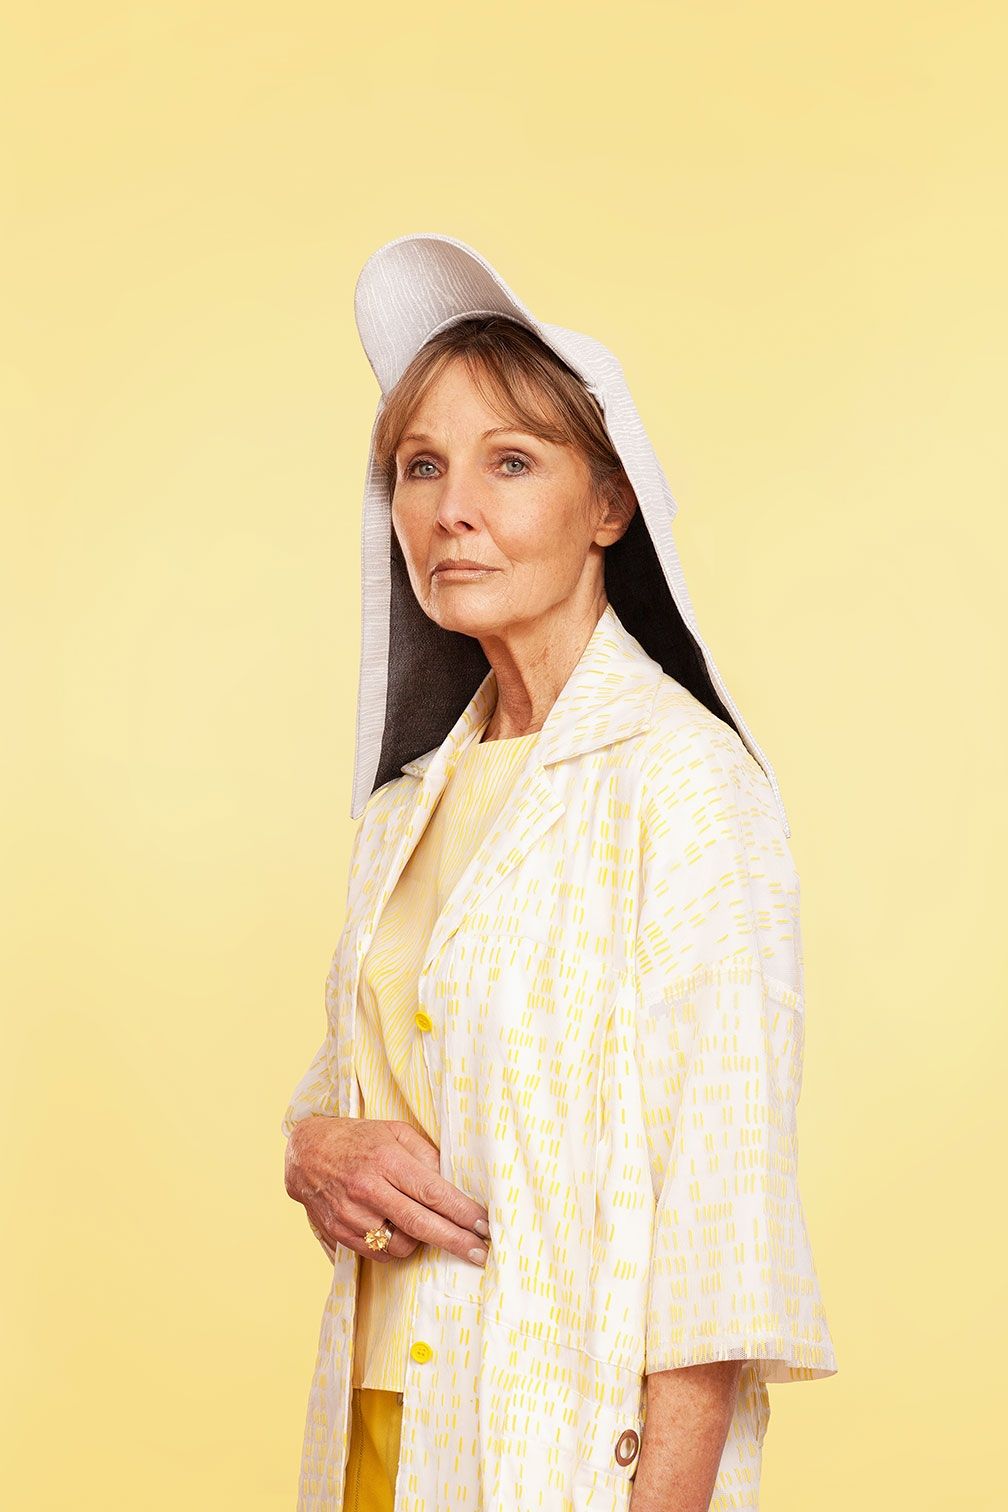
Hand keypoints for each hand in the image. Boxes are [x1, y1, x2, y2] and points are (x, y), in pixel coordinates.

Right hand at [284, 1115, 490, 1266]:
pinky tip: (394, 1228)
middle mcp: (367, 1188)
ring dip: (420, 1240)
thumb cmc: (359, 1139)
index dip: (462, 1212)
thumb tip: (455, 1185)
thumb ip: (426, 1156)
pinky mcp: (339, 1233)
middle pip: (421, 1224)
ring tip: (418, 1221)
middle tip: (482, 1253)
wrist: (307, 1153)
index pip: (432, 1191)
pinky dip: (395, 1246)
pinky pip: (380, 1253)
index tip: (485, 1226)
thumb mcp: (396, 1132)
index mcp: (386, 1159)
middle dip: (456, 1241)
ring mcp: (350, 1214)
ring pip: (401, 1245)